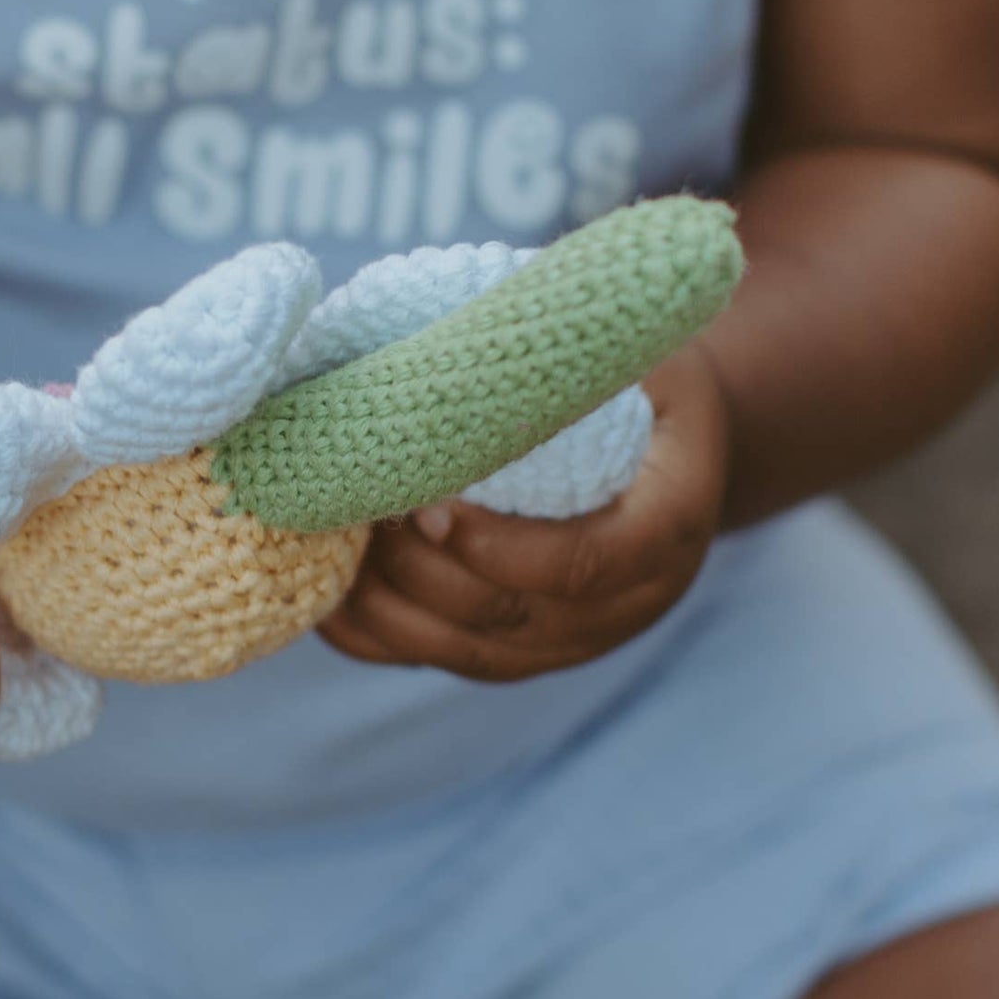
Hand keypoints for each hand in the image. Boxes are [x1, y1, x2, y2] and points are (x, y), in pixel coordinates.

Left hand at [317, 354, 729, 683]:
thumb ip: (567, 362)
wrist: (672, 447)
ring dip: (388, 604)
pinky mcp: (524, 653)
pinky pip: (440, 659)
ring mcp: (573, 640)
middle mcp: (629, 604)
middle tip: (360, 507)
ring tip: (333, 538)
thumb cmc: (642, 381)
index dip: (503, 549)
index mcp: (669, 527)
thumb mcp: (631, 356)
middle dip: (423, 570)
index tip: (434, 505)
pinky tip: (326, 589)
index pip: (587, 565)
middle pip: (510, 614)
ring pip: (466, 650)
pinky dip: (376, 635)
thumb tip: (461, 339)